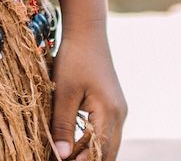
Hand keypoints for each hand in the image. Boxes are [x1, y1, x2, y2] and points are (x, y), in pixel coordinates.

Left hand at [50, 31, 126, 159]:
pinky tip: (73, 146)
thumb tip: (62, 157)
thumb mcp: (63, 93)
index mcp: (109, 113)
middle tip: (61, 160)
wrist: (87, 33)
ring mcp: (118, 112)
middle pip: (107, 154)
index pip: (98, 153)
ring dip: (88, 154)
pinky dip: (91, 144)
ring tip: (65, 156)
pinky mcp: (112, 107)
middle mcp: (119, 115)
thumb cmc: (74, 59)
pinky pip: (105, 134)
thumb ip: (62, 126)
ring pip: (107, 146)